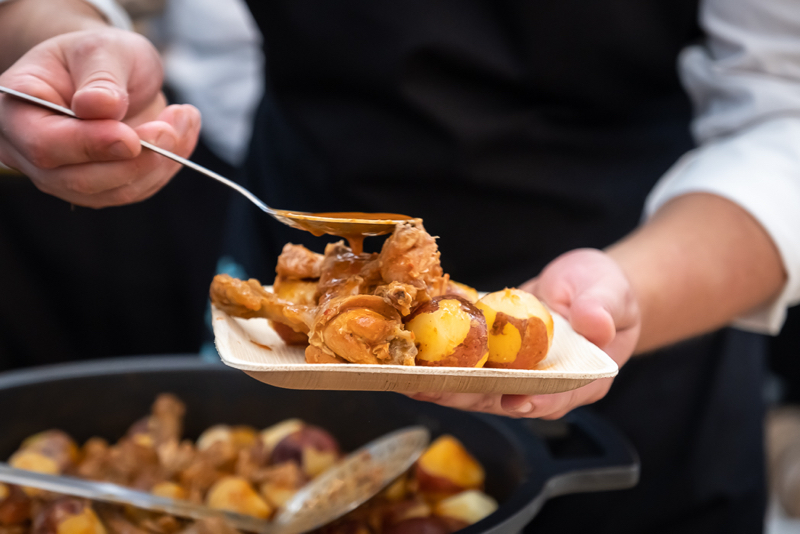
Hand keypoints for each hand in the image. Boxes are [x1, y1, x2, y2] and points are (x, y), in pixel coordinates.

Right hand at [0, 28, 200, 206]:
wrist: (110, 72)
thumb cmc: (98, 57)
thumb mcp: (101, 49)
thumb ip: (100, 77)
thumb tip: (100, 107)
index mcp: (16, 109)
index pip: (44, 144)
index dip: (89, 145)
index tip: (131, 136)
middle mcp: (31, 152)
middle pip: (79, 179)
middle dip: (134, 160)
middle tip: (170, 128)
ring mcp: (65, 176)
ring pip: (114, 191)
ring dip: (159, 162)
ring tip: (182, 119)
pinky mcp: (101, 188)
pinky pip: (137, 190)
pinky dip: (167, 167)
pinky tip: (182, 134)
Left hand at [407, 248, 640, 418]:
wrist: (586, 286)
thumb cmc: (605, 291)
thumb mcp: (610, 293)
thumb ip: (603, 309)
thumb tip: (596, 323)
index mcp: (580, 378)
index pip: (557, 395)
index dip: (535, 400)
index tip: (512, 400)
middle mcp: (543, 384)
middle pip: (505, 398)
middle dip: (468, 395)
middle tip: (435, 389)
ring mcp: (516, 374)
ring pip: (478, 387)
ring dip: (445, 385)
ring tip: (412, 381)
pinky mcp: (494, 359)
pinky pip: (467, 364)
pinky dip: (441, 362)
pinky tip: (413, 359)